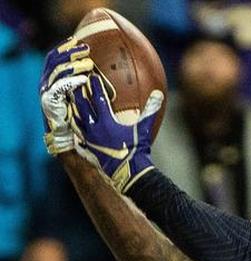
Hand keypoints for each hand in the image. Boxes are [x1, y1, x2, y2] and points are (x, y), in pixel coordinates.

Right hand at [40, 39, 92, 155]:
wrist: (66, 136)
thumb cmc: (77, 116)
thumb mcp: (80, 96)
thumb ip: (84, 82)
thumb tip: (102, 71)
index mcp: (51, 78)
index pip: (54, 57)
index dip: (64, 47)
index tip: (77, 39)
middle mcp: (46, 82)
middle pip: (54, 60)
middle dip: (69, 52)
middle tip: (85, 48)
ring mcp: (46, 91)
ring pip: (57, 72)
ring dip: (73, 65)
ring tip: (89, 63)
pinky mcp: (49, 101)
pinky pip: (60, 88)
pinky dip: (72, 81)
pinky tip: (84, 79)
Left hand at [70, 74, 162, 191]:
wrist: (128, 172)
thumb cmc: (136, 150)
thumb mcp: (143, 129)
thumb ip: (149, 111)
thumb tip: (159, 94)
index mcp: (107, 121)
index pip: (98, 99)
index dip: (95, 86)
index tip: (91, 77)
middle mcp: (94, 128)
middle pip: (81, 106)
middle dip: (78, 94)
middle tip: (74, 84)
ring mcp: (88, 139)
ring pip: (75, 119)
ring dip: (72, 109)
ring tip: (69, 101)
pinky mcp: (86, 148)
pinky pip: (75, 134)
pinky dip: (72, 126)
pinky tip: (71, 124)